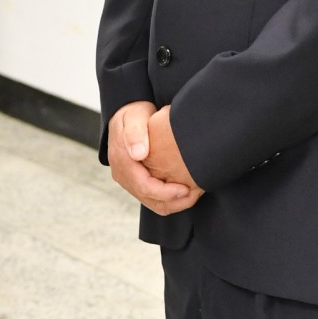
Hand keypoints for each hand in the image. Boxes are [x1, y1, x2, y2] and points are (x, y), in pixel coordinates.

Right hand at [108, 101, 202, 215]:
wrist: (127, 117)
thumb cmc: (134, 114)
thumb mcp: (134, 118)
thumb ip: (135, 133)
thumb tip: (138, 154)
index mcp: (121, 161)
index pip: (144, 187)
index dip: (166, 193)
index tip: (186, 189)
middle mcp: (123, 175)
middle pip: (150, 199)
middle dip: (174, 201)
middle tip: (195, 194)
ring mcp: (129, 180)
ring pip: (153, 203)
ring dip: (174, 204)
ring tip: (193, 195)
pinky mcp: (137, 183)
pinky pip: (154, 199)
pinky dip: (170, 200)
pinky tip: (185, 192)